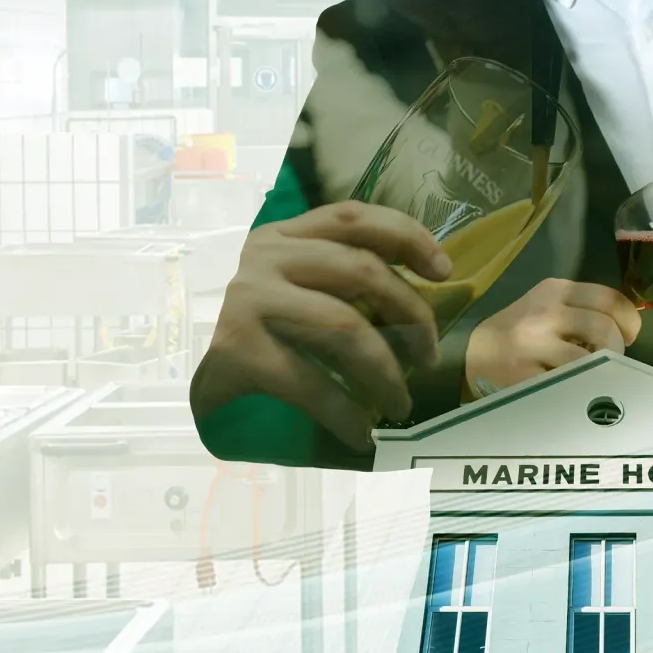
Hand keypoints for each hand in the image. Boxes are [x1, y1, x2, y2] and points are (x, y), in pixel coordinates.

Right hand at [192, 201, 447, 450]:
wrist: (207, 386)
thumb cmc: (270, 336)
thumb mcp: (306, 291)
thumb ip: (350, 280)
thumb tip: (432, 291)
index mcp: (286, 235)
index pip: (354, 216)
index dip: (407, 236)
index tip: (445, 272)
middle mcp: (265, 256)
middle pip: (361, 269)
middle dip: (411, 314)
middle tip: (428, 357)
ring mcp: (248, 299)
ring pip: (344, 325)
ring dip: (385, 371)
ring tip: (400, 403)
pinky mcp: (237, 348)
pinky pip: (310, 381)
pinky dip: (345, 413)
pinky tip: (362, 435)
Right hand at [465, 279, 641, 396]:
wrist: (465, 354)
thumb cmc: (515, 333)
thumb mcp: (544, 308)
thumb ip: (580, 312)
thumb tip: (624, 331)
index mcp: (553, 291)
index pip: (608, 299)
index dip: (629, 320)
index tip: (631, 336)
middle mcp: (543, 313)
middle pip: (603, 328)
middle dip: (617, 349)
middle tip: (612, 362)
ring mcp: (531, 345)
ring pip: (588, 360)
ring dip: (599, 373)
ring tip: (594, 378)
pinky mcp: (522, 376)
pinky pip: (566, 385)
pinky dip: (578, 391)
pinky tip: (574, 392)